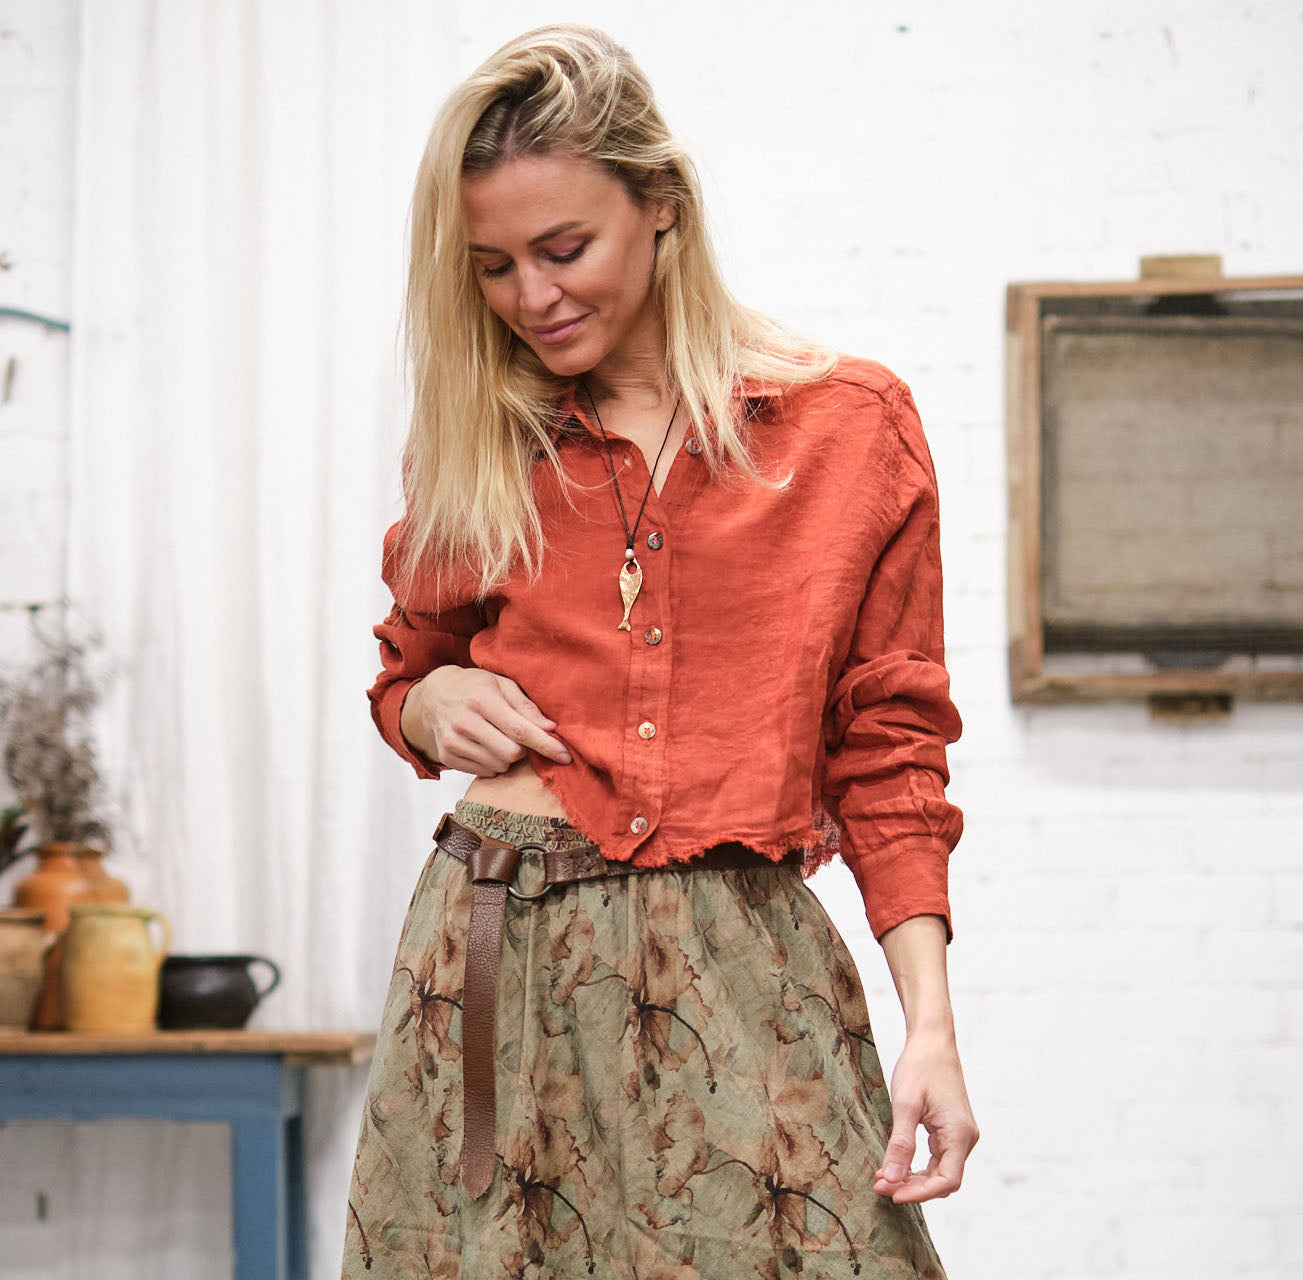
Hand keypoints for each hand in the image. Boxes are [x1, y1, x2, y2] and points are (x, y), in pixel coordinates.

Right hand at [400, 665, 571, 776]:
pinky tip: (486, 746)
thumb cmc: (475, 687)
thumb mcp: (501, 684)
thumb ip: (526, 706)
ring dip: (508, 757)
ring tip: (499, 738)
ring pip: (500, 765)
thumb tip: (550, 728)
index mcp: (481, 699)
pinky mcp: (447, 756)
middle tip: (519, 736)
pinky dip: (494, 763)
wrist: (433, 696)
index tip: (565, 755)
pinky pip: (485, 772)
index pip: (520, 730)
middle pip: (512, 753)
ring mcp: (452, 741)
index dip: (545, 745)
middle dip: (524, 749)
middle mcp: (464, 722)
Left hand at [872, 1026, 978, 1202]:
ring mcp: (960, 1133)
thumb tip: (892, 1178)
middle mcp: (965, 1138)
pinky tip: (895, 1164)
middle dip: (912, 1187)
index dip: (920, 1193)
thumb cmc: (921, 1066)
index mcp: (959, 1134)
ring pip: (939, 1170)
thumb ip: (900, 1144)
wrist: (932, 1040)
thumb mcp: (906, 1104)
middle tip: (880, 1186)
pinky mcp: (951, 1128)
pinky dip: (917, 1164)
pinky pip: (937, 1156)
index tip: (892, 1194)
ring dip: (913, 1177)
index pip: (946, 1181)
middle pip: (943, 1179)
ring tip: (883, 1177)